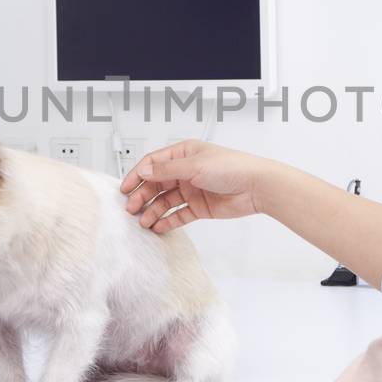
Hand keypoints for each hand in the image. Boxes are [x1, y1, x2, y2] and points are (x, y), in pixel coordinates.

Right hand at [119, 140, 273, 232]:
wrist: (256, 187)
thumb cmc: (232, 168)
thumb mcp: (194, 166)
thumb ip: (167, 171)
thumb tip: (144, 171)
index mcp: (184, 154)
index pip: (153, 164)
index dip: (137, 175)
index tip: (125, 188)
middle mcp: (186, 171)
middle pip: (156, 184)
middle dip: (143, 196)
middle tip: (132, 208)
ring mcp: (192, 190)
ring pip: (166, 201)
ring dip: (153, 211)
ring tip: (144, 222)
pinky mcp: (200, 207)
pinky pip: (179, 214)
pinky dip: (167, 221)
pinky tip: (158, 227)